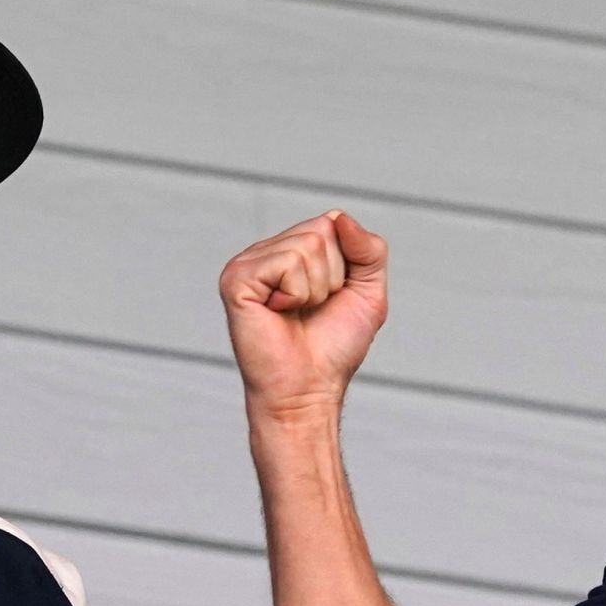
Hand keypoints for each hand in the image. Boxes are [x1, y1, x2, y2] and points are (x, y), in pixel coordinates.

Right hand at [218, 211, 388, 421]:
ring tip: (296, 313)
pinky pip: (287, 263)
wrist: (309, 389)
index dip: (346, 264)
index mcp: (292, 250)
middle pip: (322, 230)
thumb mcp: (368, 293)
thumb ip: (369, 250)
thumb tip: (338, 216)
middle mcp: (267, 252)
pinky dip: (295, 294)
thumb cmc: (333, 347)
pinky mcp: (236, 279)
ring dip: (314, 288)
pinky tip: (278, 313)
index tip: (331, 298)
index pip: (333, 223)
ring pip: (307, 245)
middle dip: (332, 276)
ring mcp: (248, 263)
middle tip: (312, 309)